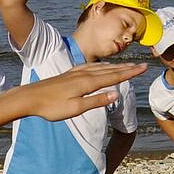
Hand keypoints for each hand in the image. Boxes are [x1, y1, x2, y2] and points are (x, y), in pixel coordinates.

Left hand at [15, 61, 145, 121]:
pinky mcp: (68, 74)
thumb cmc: (51, 107)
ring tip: (127, 66)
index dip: (130, 73)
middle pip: (110, 70)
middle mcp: (83, 75)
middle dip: (127, 68)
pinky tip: (100, 67)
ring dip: (115, 67)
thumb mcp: (75, 109)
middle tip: (142, 65)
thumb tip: (116, 94)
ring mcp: (75, 73)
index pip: (114, 77)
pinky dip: (101, 66)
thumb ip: (96, 101)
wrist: (29, 97)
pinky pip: (90, 67)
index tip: (144, 68)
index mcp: (87, 83)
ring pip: (101, 68)